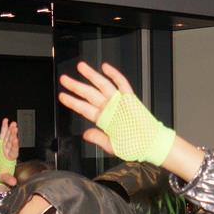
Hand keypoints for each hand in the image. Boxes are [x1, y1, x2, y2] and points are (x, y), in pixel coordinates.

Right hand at [0, 120, 18, 187]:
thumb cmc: (1, 175)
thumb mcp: (4, 178)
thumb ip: (8, 179)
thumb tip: (13, 183)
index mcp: (11, 159)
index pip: (14, 151)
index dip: (15, 145)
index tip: (16, 140)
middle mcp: (9, 151)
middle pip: (11, 142)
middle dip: (13, 135)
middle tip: (15, 127)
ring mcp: (5, 146)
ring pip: (8, 137)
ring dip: (10, 129)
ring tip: (13, 122)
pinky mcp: (0, 144)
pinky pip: (2, 135)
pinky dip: (4, 128)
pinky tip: (6, 121)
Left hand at [60, 61, 174, 164]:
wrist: (151, 145)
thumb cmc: (134, 146)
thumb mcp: (112, 146)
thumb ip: (98, 139)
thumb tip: (85, 135)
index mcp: (104, 120)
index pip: (84, 108)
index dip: (73, 102)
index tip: (62, 96)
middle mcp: (110, 108)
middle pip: (90, 94)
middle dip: (76, 86)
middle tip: (64, 79)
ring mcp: (119, 102)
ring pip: (102, 85)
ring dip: (92, 76)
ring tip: (80, 67)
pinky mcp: (130, 99)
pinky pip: (121, 84)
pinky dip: (114, 75)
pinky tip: (105, 67)